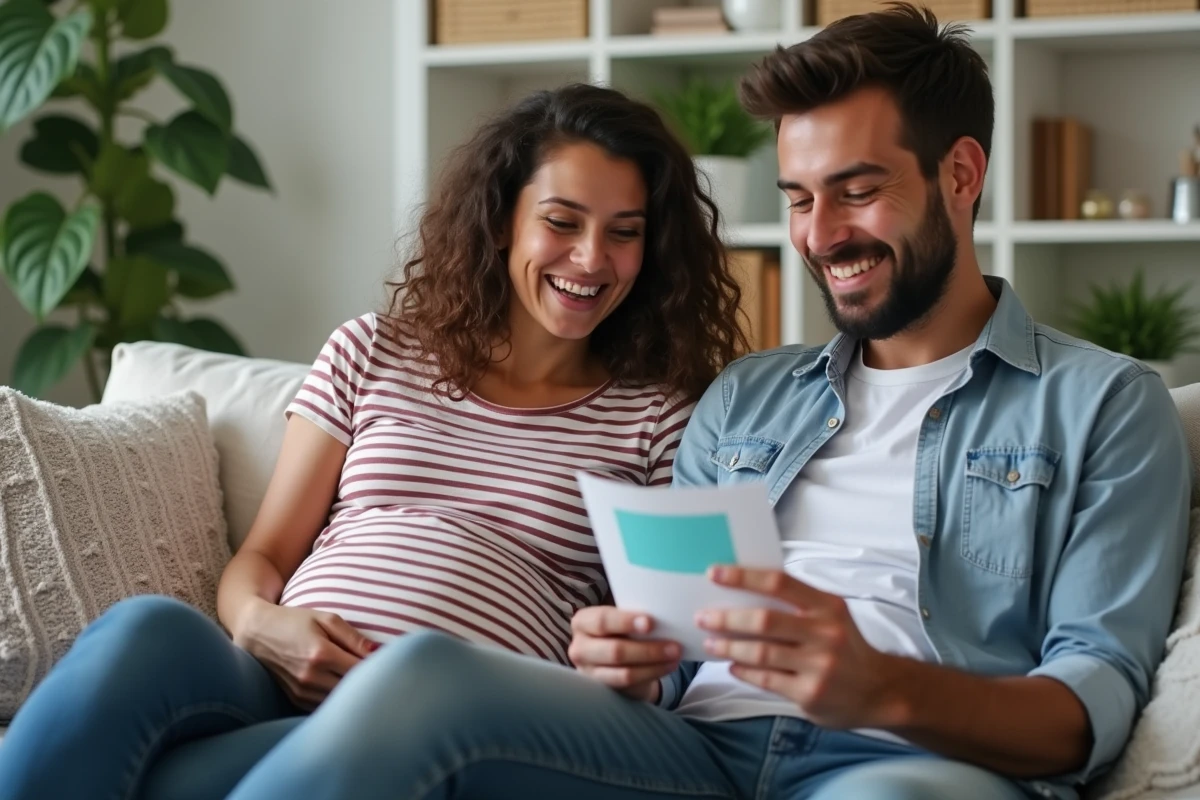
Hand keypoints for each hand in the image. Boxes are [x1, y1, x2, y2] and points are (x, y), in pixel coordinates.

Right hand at [232, 600, 378, 709]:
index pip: (361, 669)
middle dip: (370, 683)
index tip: (392, 664)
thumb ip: (353, 636)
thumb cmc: (294, 621)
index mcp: (321, 653)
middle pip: (353, 688)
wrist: (257, 633)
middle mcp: (311, 676)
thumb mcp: (325, 618)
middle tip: (385, 676)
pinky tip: (346, 691)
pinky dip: (337, 700)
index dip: (379, 668)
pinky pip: (324, 706)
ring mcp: (302, 690)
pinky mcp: (296, 699)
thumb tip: (379, 651)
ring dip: (354, 694)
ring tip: (367, 684)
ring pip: (339, 700)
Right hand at [568, 606, 681, 702]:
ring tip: (675, 656)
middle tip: (674, 646)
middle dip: (648, 649)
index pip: (602, 620)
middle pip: (615, 650)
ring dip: (654, 664)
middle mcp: (580, 647)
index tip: (651, 623)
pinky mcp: (602, 689)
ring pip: (624, 672)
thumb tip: (663, 617)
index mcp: (583, 622)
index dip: (626, 622)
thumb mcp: (620, 621)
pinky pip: (629, 684)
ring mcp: (589, 672)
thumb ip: (632, 618)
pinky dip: (652, 674)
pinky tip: (667, 666)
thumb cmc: (620, 632)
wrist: (614, 659)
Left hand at [697, 566, 902, 729]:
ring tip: (710, 643)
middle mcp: (825, 634)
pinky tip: (732, 666)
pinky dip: (744, 671)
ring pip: (761, 653)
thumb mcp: (831, 616)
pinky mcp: (809, 693)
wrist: (879, 690)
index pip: (779, 583)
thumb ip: (796, 604)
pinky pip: (766, 679)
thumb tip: (743, 592)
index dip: (744, 576)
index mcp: (828, 606)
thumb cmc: (845, 646)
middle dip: (727, 618)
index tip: (714, 573)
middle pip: (764, 620)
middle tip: (703, 617)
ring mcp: (818, 666)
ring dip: (729, 647)